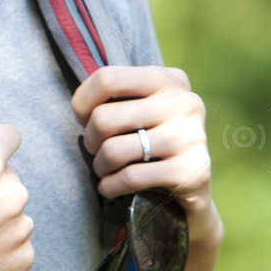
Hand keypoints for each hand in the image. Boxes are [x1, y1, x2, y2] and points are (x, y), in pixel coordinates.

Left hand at [71, 65, 222, 250]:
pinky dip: (110, 186)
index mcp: (170, 80)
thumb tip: (79, 105)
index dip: (83, 104)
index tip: (84, 120)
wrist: (190, 192)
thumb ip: (116, 95)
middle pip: (104, 118)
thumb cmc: (152, 143)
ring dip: (99, 166)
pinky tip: (110, 188)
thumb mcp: (142, 109)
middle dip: (91, 141)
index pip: (107, 79)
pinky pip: (130, 177)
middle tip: (97, 151)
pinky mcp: (190, 171)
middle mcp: (185, 102)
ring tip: (104, 170)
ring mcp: (190, 136)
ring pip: (113, 151)